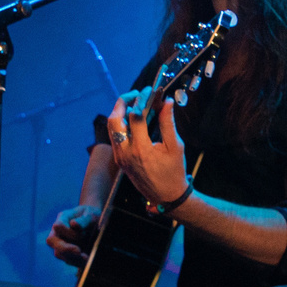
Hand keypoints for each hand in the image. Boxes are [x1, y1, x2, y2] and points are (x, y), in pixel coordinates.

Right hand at [47, 203, 103, 266]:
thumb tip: (73, 224)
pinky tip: (87, 261)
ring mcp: (59, 243)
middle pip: (51, 241)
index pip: (58, 226)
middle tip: (79, 252)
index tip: (83, 234)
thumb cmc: (91, 215)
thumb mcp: (91, 214)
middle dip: (65, 248)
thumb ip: (83, 220)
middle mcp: (58, 231)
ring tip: (86, 258)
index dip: (69, 232)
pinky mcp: (66, 253)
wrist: (94, 222)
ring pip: (58, 253)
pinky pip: (67, 260)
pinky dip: (77, 262)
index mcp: (62, 218)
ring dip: (72, 257)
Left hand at [108, 91, 189, 207]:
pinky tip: (134, 119)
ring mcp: (120, 157)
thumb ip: (168, 123)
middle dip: (123, 102)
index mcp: (141, 149)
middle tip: (136, 94)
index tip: (149, 90)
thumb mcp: (175, 146)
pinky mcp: (120, 160)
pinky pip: (115, 137)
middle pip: (114, 120)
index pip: (135, 116)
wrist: (166, 196)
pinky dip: (121, 124)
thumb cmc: (174, 171)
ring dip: (120, 112)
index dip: (142, 99)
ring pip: (112, 128)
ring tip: (135, 104)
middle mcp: (125, 153)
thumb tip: (166, 102)